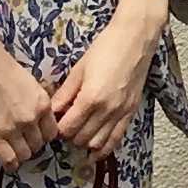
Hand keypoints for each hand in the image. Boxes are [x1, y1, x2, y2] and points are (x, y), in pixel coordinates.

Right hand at [0, 6, 55, 166]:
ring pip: (25, 154)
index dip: (44, 136)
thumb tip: (40, 116)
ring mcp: (13, 129)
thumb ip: (38, 102)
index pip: (52, 132)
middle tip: (21, 141)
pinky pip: (9, 160)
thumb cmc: (3, 68)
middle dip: (32, 145)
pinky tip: (7, 161)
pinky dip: (10, 163)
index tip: (36, 136)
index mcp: (42, 104)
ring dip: (20, 154)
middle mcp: (31, 119)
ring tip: (12, 149)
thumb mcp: (31, 83)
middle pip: (39, 145)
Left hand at [48, 0, 169, 161]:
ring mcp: (121, 113)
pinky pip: (117, 139)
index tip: (55, 122)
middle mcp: (107, 110)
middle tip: (66, 124)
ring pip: (98, 144)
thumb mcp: (79, 69)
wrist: (136, 37)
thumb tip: (52, 111)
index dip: (57, 129)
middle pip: (81, 139)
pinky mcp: (131, 112)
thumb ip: (65, 93)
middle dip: (70, 135)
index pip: (67, 129)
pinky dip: (105, 148)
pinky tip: (96, 150)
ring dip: (86, 142)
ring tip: (79, 132)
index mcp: (91, 98)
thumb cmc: (106, 47)